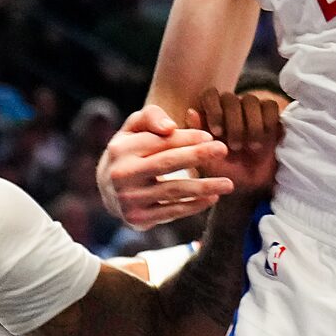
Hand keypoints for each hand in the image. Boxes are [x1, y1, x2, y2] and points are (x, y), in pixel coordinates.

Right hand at [96, 105, 230, 226]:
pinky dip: (194, 206)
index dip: (186, 138)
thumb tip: (171, 126)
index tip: (210, 137)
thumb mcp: (132, 128)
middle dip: (198, 156)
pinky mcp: (138, 218)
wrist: (107, 190)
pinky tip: (213, 198)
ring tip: (228, 183)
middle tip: (224, 150)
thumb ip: (151, 116)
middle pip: (167, 163)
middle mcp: (122, 174)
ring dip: (204, 186)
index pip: (159, 141)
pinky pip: (171, 211)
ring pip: (173, 191)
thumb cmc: (129, 151)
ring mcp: (129, 199)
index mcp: (121, 149)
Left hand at [189, 88, 283, 197]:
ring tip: (252, 147)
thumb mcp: (208, 160)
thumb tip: (191, 111)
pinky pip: (270, 105)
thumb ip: (198, 138)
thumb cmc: (224, 172)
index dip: (214, 109)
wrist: (251, 185)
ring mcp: (251, 110)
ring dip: (252, 124)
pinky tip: (267, 138)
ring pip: (251, 100)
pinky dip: (269, 121)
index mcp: (212, 115)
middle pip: (231, 98)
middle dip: (234, 124)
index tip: (218, 132)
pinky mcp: (270, 115)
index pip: (210, 95)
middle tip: (236, 147)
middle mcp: (230, 108)